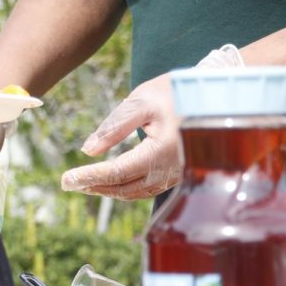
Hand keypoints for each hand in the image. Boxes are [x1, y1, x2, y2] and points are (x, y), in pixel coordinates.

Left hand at [61, 45, 242, 199]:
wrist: (219, 94)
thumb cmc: (178, 93)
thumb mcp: (142, 102)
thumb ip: (114, 127)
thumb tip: (87, 150)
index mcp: (159, 153)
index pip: (116, 172)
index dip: (89, 177)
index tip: (66, 180)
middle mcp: (169, 171)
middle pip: (124, 188)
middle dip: (94, 187)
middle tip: (68, 184)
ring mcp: (176, 175)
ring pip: (136, 192)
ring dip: (109, 190)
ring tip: (85, 184)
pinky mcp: (179, 173)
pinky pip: (149, 188)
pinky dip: (127, 188)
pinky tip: (113, 181)